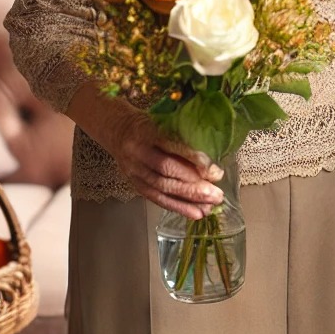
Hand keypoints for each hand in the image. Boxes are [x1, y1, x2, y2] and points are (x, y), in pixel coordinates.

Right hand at [91, 104, 223, 218]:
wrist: (118, 130)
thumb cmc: (149, 124)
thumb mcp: (164, 120)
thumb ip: (183, 134)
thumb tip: (212, 156)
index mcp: (147, 130)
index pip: (172, 146)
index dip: (193, 159)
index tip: (214, 170)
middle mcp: (139, 151)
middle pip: (166, 171)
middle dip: (193, 186)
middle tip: (216, 194)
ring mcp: (135, 170)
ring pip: (162, 188)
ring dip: (188, 200)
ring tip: (209, 206)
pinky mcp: (135, 183)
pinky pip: (156, 198)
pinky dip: (177, 207)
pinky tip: (195, 213)